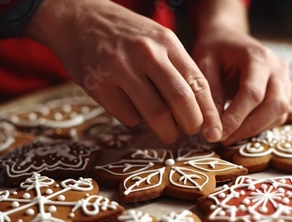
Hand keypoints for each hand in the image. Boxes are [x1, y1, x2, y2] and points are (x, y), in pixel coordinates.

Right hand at [23, 0, 221, 143]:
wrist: (79, 19)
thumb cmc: (125, 35)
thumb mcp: (157, 40)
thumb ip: (177, 68)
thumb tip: (198, 110)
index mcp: (166, 42)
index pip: (198, 82)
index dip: (209, 112)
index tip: (212, 129)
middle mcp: (145, 53)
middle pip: (180, 100)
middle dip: (191, 124)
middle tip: (190, 133)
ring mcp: (119, 69)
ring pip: (155, 113)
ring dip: (166, 131)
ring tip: (167, 132)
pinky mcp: (97, 85)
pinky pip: (127, 116)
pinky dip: (136, 121)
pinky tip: (134, 111)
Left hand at [193, 28, 291, 145]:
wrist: (227, 38)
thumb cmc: (215, 49)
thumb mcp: (204, 65)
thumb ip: (210, 95)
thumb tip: (213, 129)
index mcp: (259, 57)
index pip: (253, 94)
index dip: (236, 118)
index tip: (217, 134)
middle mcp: (278, 68)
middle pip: (275, 106)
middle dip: (249, 128)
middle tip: (224, 139)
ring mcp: (285, 80)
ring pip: (279, 114)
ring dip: (254, 130)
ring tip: (228, 136)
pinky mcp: (284, 92)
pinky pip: (277, 115)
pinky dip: (260, 126)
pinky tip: (239, 129)